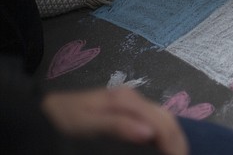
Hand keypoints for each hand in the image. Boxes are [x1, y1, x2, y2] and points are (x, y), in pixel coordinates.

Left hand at [42, 87, 187, 154]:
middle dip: (178, 142)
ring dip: (174, 138)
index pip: (162, 123)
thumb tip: (150, 133)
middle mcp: (134, 98)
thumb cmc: (64, 120)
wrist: (43, 110)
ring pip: (164, 118)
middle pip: (167, 118)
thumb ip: (117, 126)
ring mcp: (132, 102)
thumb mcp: (87, 124)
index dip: (174, 145)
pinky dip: (164, 134)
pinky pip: (154, 119)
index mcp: (127, 101)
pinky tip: (162, 146)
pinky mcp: (127, 108)